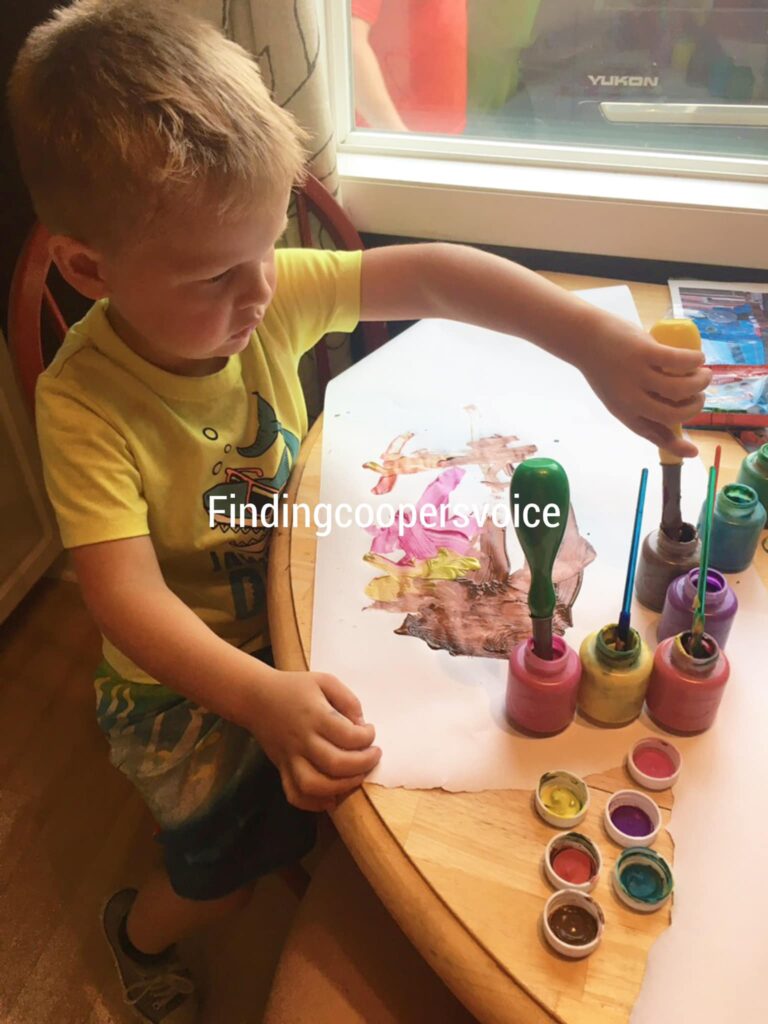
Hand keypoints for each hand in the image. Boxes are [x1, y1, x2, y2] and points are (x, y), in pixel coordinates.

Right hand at [246, 669, 380, 811]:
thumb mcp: (325, 681)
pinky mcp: (282, 769)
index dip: (367, 737)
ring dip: (342, 786)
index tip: (370, 732)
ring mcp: (290, 758)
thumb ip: (347, 699)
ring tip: (357, 776)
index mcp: (315, 716)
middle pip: (335, 763)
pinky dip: (314, 803)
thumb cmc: (294, 688)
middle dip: (363, 764)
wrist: (256, 698)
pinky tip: (331, 797)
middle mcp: (302, 740)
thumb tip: (361, 724)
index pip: (348, 735)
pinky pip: (295, 795)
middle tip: (373, 755)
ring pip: (315, 785)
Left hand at [579, 320, 710, 456]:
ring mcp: (637, 375)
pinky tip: (698, 358)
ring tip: (704, 374)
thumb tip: (668, 415)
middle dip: (695, 408)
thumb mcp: (616, 395)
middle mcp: (630, 398)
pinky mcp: (644, 352)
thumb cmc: (603, 366)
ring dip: (700, 383)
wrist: (583, 338)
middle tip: (700, 395)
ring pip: (680, 388)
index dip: (675, 446)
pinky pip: (679, 361)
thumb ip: (636, 406)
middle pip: (673, 414)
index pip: (651, 434)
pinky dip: (695, 361)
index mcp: (624, 412)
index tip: (693, 452)